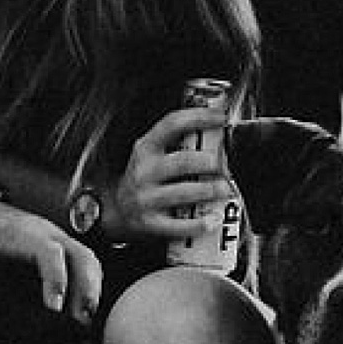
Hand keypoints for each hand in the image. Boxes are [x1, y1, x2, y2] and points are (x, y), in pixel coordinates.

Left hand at [0, 195, 101, 324]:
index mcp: (21, 233)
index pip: (49, 252)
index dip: (56, 280)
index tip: (55, 308)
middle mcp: (45, 232)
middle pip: (82, 255)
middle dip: (87, 288)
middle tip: (81, 321)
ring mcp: (56, 237)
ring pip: (88, 259)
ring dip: (92, 288)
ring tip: (85, 319)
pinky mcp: (59, 245)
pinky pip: (84, 261)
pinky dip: (90, 283)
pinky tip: (83, 307)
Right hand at [107, 101, 236, 250]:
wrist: (117, 211)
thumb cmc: (144, 179)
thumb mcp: (152, 155)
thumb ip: (177, 142)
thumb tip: (215, 131)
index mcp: (146, 148)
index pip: (172, 124)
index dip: (199, 118)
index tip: (221, 118)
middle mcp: (144, 171)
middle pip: (183, 161)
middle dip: (210, 163)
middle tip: (225, 165)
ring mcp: (146, 198)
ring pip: (184, 192)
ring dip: (210, 190)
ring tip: (225, 189)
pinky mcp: (150, 223)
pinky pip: (179, 225)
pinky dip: (200, 224)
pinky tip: (213, 220)